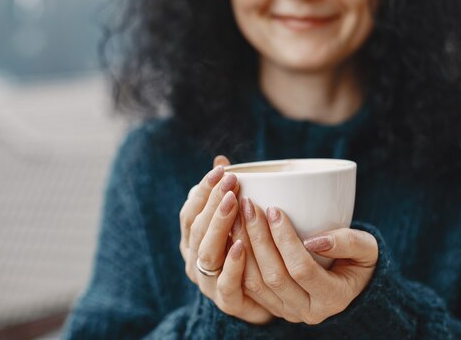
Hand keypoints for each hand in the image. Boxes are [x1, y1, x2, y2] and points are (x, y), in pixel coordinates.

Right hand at [178, 155, 273, 324]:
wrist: (269, 297)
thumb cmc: (250, 253)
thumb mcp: (238, 221)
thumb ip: (227, 194)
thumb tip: (220, 157)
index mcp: (194, 240)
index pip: (191, 211)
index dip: (204, 190)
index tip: (222, 169)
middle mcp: (195, 260)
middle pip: (197, 228)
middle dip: (213, 201)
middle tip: (231, 180)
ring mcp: (208, 282)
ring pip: (207, 253)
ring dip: (220, 226)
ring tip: (234, 203)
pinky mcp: (227, 302)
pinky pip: (226, 284)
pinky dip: (232, 265)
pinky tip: (241, 245)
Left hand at [235, 197, 377, 324]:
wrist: (352, 283)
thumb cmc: (360, 259)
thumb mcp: (366, 248)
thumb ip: (348, 242)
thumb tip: (316, 240)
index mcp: (332, 298)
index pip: (302, 269)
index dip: (285, 239)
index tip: (275, 209)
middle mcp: (307, 310)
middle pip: (273, 276)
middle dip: (257, 238)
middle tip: (248, 205)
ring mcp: (286, 311)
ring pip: (255, 282)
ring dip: (243, 246)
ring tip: (237, 214)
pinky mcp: (271, 306)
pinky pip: (246, 285)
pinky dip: (237, 259)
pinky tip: (232, 232)